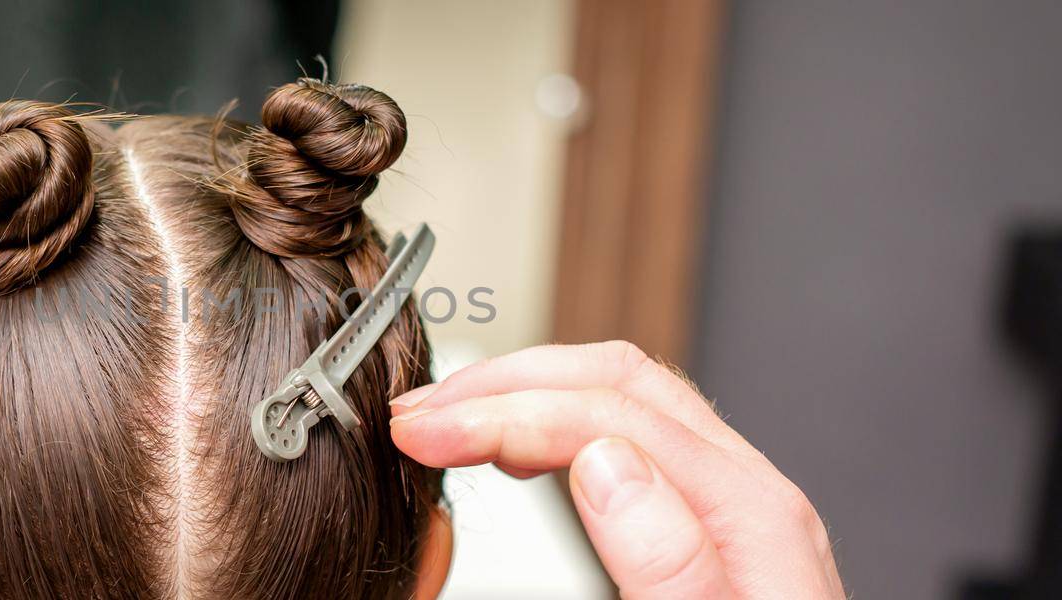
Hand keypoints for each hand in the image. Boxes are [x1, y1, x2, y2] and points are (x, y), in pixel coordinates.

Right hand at [389, 341, 843, 598]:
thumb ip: (671, 568)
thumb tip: (607, 464)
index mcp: (750, 518)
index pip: (609, 415)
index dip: (502, 410)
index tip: (423, 434)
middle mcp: (746, 494)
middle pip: (616, 380)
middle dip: (503, 384)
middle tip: (418, 418)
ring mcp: (732, 506)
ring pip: (624, 397)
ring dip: (526, 393)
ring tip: (450, 420)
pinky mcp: (713, 528)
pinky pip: (633, 437)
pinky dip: (556, 423)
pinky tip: (518, 453)